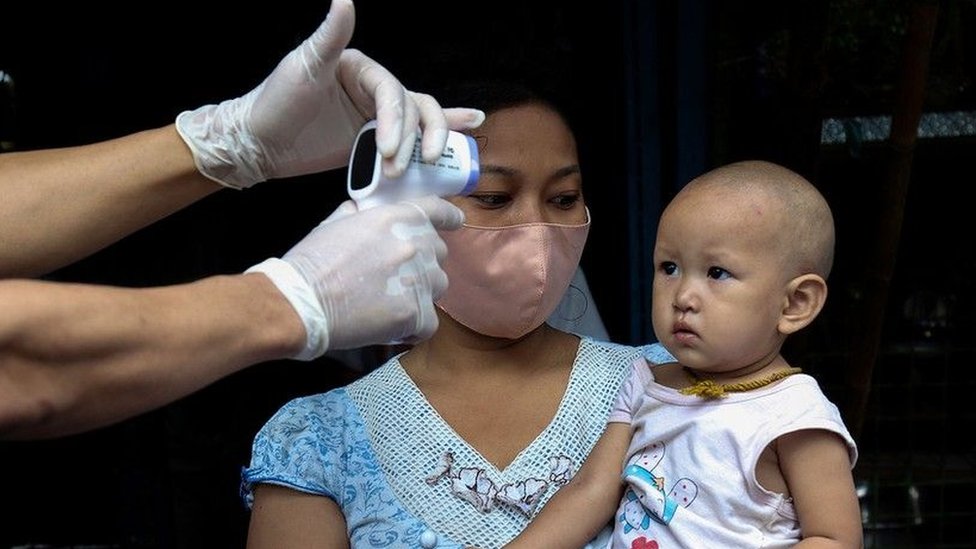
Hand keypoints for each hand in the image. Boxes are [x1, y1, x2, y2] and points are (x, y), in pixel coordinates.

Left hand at [176, 0, 483, 188]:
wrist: (257, 141)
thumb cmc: (274, 101)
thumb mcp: (303, 67)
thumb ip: (329, 36)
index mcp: (360, 68)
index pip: (392, 92)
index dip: (395, 121)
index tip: (387, 149)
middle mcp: (373, 88)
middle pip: (413, 108)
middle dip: (413, 138)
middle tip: (399, 164)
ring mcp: (375, 114)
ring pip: (419, 122)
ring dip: (425, 143)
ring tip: (423, 164)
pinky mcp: (373, 138)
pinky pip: (413, 132)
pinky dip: (443, 127)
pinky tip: (470, 124)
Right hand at [247, 197, 463, 359]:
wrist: (300, 302)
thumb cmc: (310, 263)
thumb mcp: (334, 223)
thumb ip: (357, 215)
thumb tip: (360, 212)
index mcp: (396, 218)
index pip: (437, 210)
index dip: (449, 217)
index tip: (456, 223)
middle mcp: (415, 245)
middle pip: (438, 254)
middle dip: (422, 264)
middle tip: (394, 279)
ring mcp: (419, 280)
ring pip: (438, 288)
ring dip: (421, 295)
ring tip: (391, 305)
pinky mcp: (416, 314)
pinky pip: (430, 323)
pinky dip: (415, 328)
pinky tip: (394, 329)